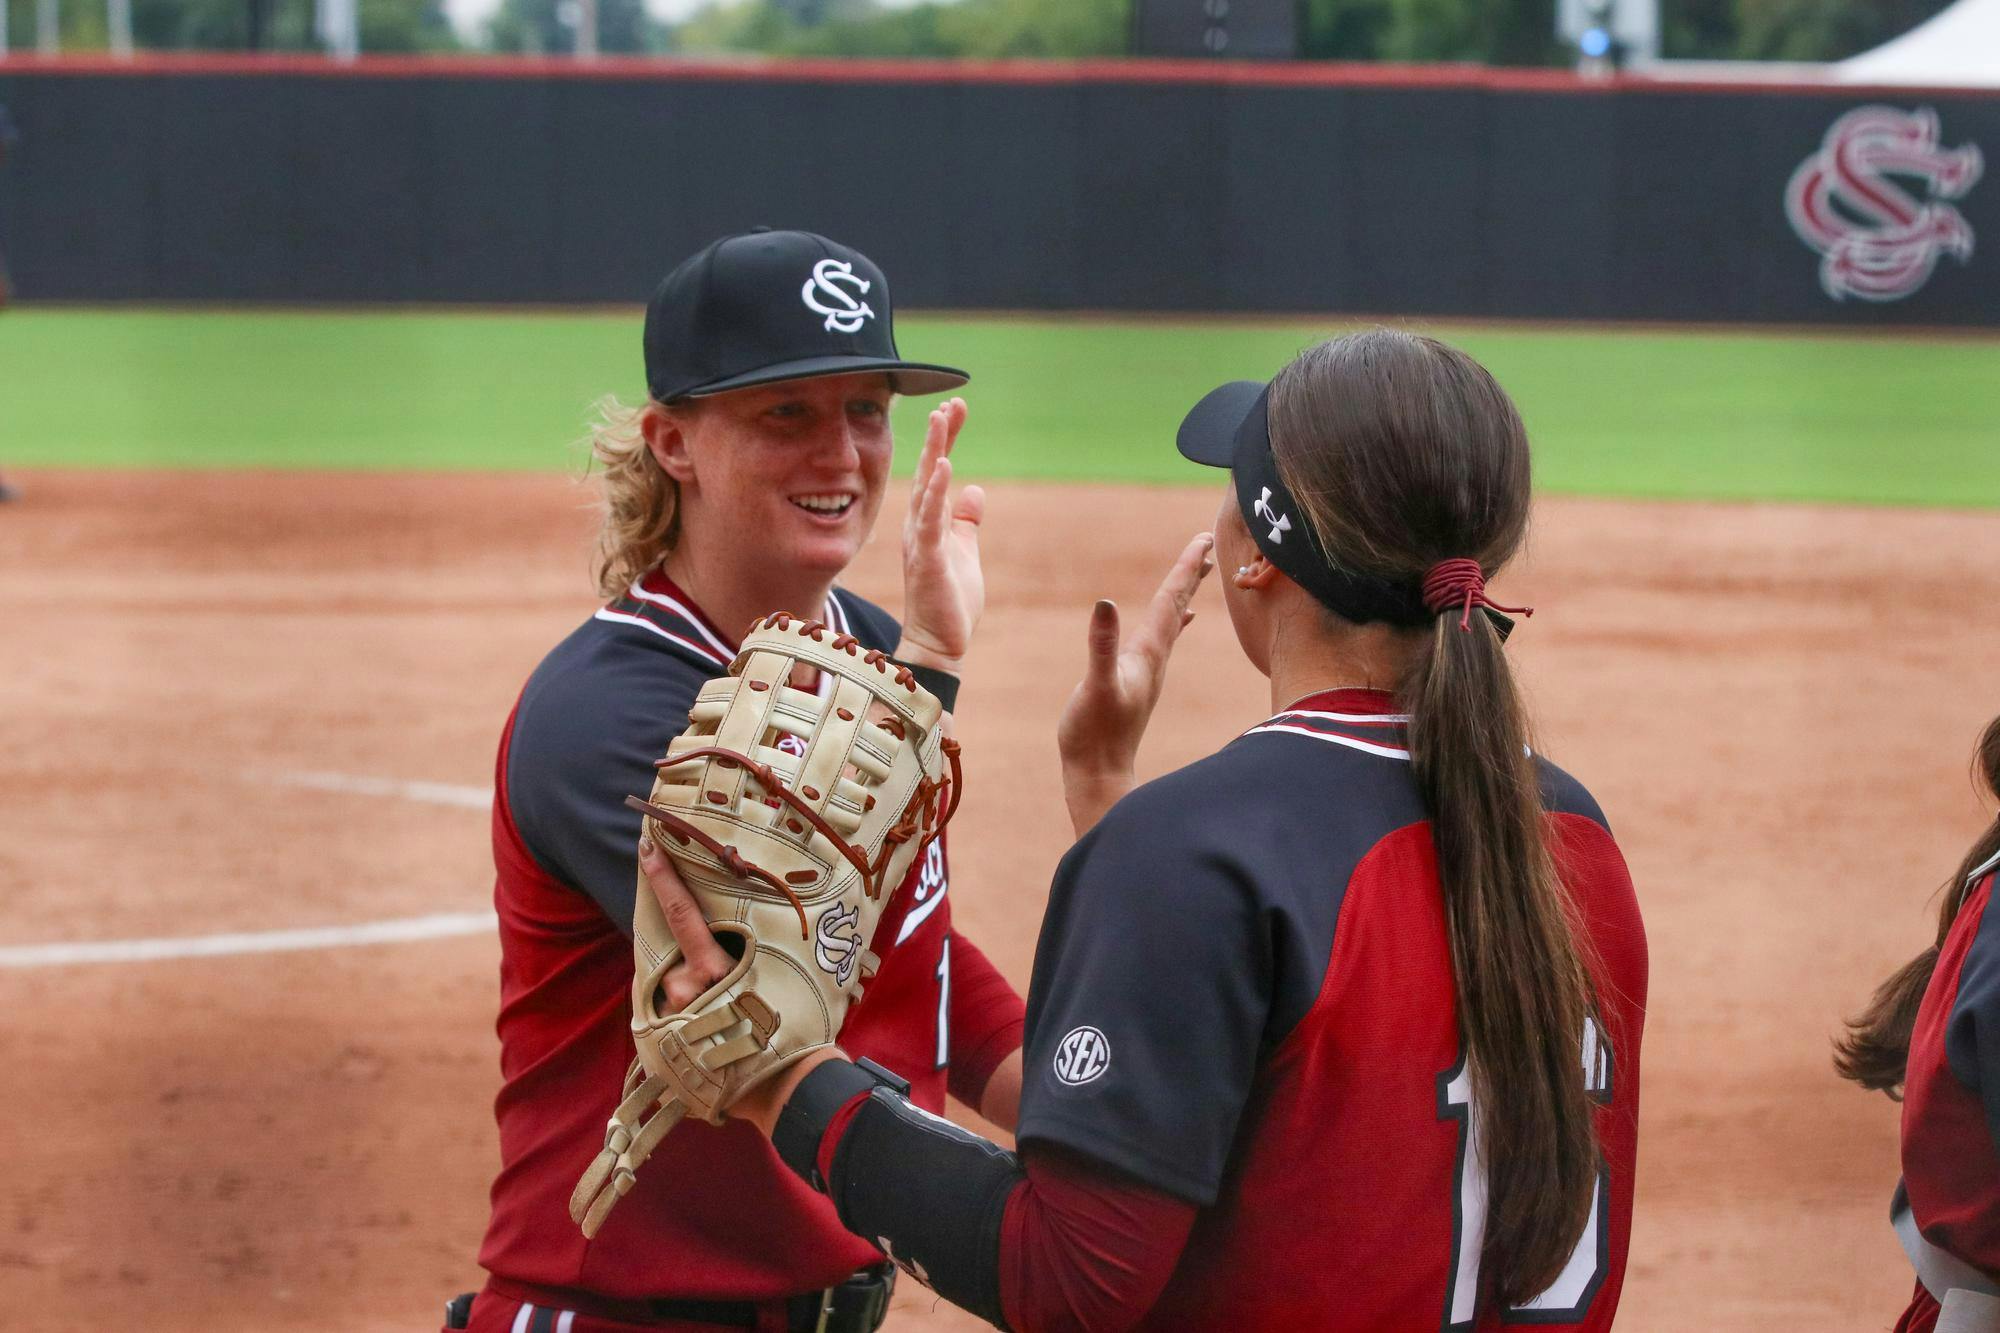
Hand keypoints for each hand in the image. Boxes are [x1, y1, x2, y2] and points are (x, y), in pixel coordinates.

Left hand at [636, 836, 844, 1136]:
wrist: (779, 1088)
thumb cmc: (787, 1030)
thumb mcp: (772, 978)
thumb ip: (746, 956)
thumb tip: (734, 937)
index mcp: (715, 970)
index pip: (683, 914)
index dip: (663, 878)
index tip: (647, 845)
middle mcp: (686, 991)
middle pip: (670, 960)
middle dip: (687, 968)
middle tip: (715, 988)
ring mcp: (672, 1019)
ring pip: (669, 991)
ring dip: (687, 999)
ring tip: (719, 1023)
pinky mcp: (663, 1043)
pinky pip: (666, 1018)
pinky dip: (681, 1021)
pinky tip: (706, 1038)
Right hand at [898, 398, 983, 674]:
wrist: (940, 642)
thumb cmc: (950, 600)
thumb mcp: (964, 551)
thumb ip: (966, 521)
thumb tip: (975, 491)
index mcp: (930, 523)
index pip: (937, 472)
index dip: (946, 440)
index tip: (956, 409)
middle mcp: (920, 526)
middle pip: (928, 471)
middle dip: (940, 436)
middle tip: (950, 403)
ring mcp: (921, 541)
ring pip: (926, 488)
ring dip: (935, 452)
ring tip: (942, 420)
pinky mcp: (928, 559)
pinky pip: (931, 521)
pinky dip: (935, 493)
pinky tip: (943, 467)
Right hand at [1056, 532, 1213, 836]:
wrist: (1099, 773)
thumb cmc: (1093, 732)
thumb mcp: (1095, 686)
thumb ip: (1102, 647)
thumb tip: (1106, 604)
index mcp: (1148, 652)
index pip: (1171, 600)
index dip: (1186, 567)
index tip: (1205, 537)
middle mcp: (1155, 657)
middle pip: (1178, 605)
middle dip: (1192, 572)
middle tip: (1208, 542)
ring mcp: (1149, 669)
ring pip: (1173, 620)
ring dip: (1184, 593)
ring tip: (1199, 571)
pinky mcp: (1140, 680)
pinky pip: (1163, 639)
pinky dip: (1173, 621)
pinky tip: (1180, 620)